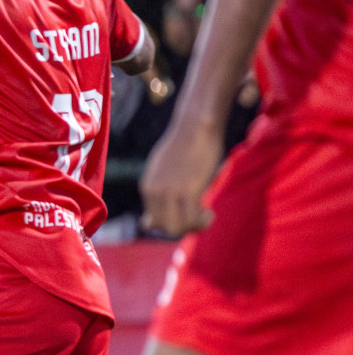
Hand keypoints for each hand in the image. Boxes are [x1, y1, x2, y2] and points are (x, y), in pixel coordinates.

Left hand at [139, 120, 222, 236]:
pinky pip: (192, 219)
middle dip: (183, 228)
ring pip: (176, 229)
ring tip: (205, 215)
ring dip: (194, 227)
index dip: (173, 223)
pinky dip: (202, 222)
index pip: (153, 223)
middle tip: (198, 217)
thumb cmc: (184, 148)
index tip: (186, 213)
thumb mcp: (162, 173)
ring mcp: (169, 191)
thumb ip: (155, 198)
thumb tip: (146, 225)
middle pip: (164, 228)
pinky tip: (209, 212)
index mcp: (147, 187)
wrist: (196, 125)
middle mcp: (154, 191)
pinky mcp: (187, 189)